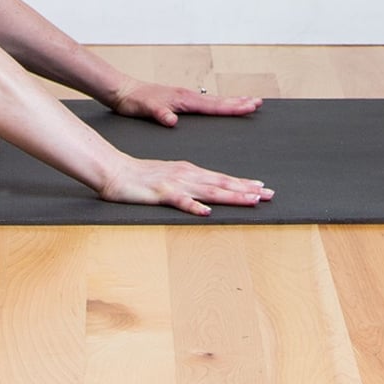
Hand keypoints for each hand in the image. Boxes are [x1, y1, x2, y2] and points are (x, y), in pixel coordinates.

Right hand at [97, 156, 274, 214]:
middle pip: (221, 183)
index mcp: (189, 171)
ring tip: (250, 200)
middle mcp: (186, 174)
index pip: (221, 179)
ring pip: (207, 191)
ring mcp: (174, 183)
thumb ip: (188, 185)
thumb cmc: (141, 177)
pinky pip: (179, 201)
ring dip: (230, 196)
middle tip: (269, 195)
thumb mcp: (169, 178)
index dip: (243, 185)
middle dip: (246, 190)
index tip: (263, 189)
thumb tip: (207, 197)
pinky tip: (205, 212)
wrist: (114, 170)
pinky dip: (193, 206)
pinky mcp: (160, 192)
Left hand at [106, 78, 263, 127]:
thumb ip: (160, 114)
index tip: (250, 106)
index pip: (213, 105)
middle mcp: (187, 97)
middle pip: (219, 101)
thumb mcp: (146, 109)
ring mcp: (184, 98)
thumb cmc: (134, 101)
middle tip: (258, 102)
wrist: (123, 91)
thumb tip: (172, 120)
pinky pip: (205, 104)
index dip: (233, 107)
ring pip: (213, 101)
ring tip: (247, 102)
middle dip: (239, 102)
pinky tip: (220, 108)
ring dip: (231, 102)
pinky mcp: (179, 101)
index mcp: (183, 99)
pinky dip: (218, 105)